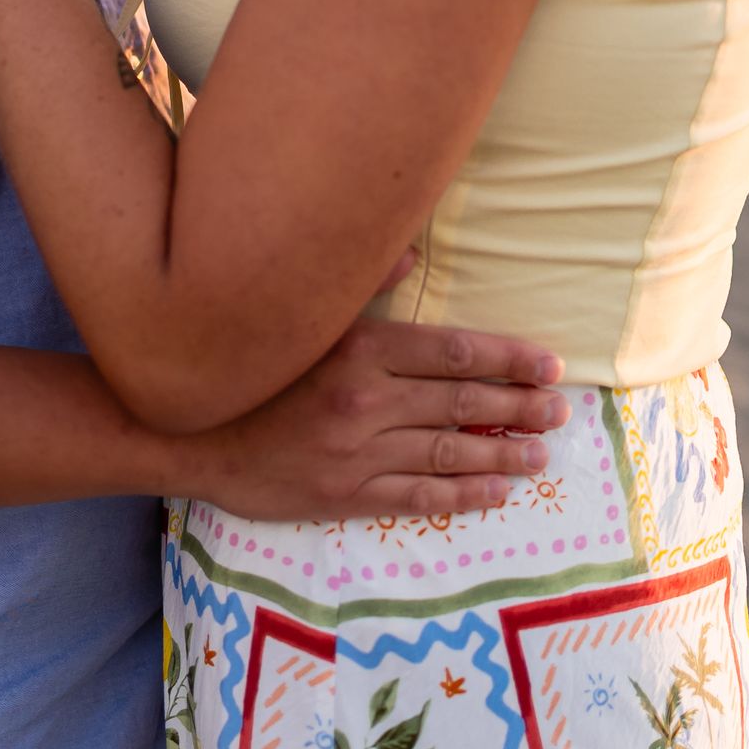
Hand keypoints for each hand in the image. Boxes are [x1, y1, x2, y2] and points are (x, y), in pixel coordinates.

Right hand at [183, 316, 569, 521]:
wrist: (188, 434)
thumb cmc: (250, 367)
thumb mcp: (302, 317)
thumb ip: (361, 285)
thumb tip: (410, 252)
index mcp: (360, 350)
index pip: (454, 353)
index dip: (508, 359)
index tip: (548, 366)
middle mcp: (366, 402)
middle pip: (461, 403)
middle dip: (518, 408)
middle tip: (560, 413)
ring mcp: (357, 453)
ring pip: (448, 453)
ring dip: (502, 454)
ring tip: (541, 456)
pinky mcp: (344, 494)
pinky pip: (418, 497)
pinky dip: (462, 494)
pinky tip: (495, 492)